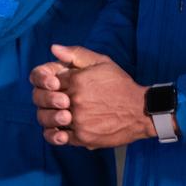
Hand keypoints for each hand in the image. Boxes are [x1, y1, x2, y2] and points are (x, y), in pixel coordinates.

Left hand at [33, 45, 154, 148]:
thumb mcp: (102, 62)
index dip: (50, 84)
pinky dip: (57, 132)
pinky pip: (58, 136)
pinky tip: (65, 126)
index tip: (58, 87)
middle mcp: (75, 99)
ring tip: (63, 113)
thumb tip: (53, 48)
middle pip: (45, 100)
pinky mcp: (82, 137)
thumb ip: (76, 54)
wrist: (140, 110)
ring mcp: (78, 120)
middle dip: (48, 100)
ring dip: (51, 116)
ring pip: (49, 119)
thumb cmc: (120, 84)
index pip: (48, 81)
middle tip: (59, 101)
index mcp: (77, 79)